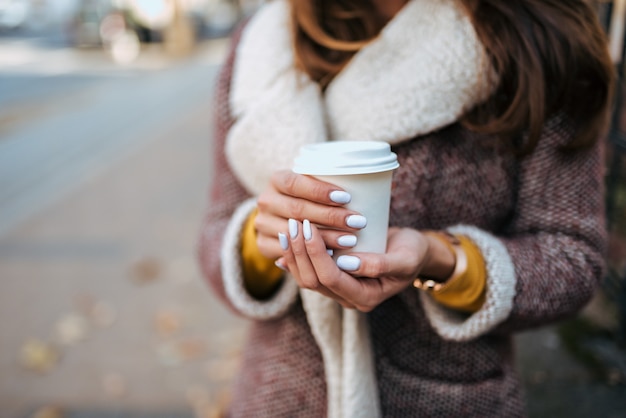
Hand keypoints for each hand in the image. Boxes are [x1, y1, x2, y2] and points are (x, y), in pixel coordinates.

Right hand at [255, 170, 366, 259]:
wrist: (284, 215)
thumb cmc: (313, 196)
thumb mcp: (317, 182)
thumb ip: (333, 179)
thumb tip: (367, 174)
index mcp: (277, 179)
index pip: (295, 183)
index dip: (319, 190)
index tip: (346, 197)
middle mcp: (265, 201)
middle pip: (297, 210)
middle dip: (329, 217)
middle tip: (358, 222)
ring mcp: (263, 224)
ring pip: (294, 234)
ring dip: (324, 239)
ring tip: (351, 241)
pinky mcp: (264, 245)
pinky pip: (288, 254)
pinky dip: (310, 255)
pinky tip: (332, 257)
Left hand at [278, 221, 431, 311]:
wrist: (414, 253)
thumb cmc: (412, 253)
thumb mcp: (405, 258)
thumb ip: (380, 264)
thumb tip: (348, 264)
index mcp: (366, 297)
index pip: (332, 278)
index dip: (317, 254)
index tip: (309, 227)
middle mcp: (348, 298)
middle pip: (313, 280)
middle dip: (301, 252)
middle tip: (294, 223)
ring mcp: (339, 290)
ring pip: (306, 277)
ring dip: (294, 254)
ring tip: (286, 229)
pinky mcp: (333, 279)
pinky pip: (309, 271)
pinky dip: (296, 257)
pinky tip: (284, 243)